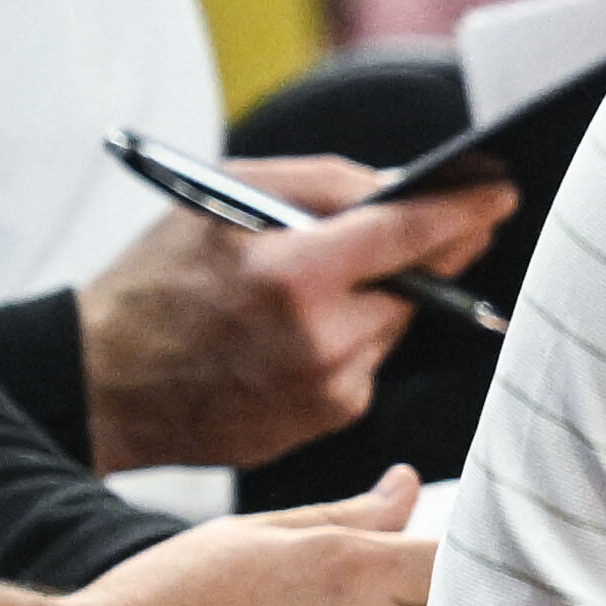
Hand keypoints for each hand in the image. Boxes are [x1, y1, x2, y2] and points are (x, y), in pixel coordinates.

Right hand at [80, 165, 516, 473]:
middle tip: (453, 221)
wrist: (103, 383)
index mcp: (292, 274)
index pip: (410, 235)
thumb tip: (402, 184)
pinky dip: (353, 338)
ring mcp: (327, 389)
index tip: (502, 192)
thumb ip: (319, 184)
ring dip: (383, 296)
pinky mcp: (326, 421)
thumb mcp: (221, 200)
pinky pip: (367, 364)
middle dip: (432, 252)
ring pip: (394, 325)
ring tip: (326, 280)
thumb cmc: (156, 280)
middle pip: (416, 283)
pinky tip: (303, 330)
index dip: (464, 210)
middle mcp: (320, 339)